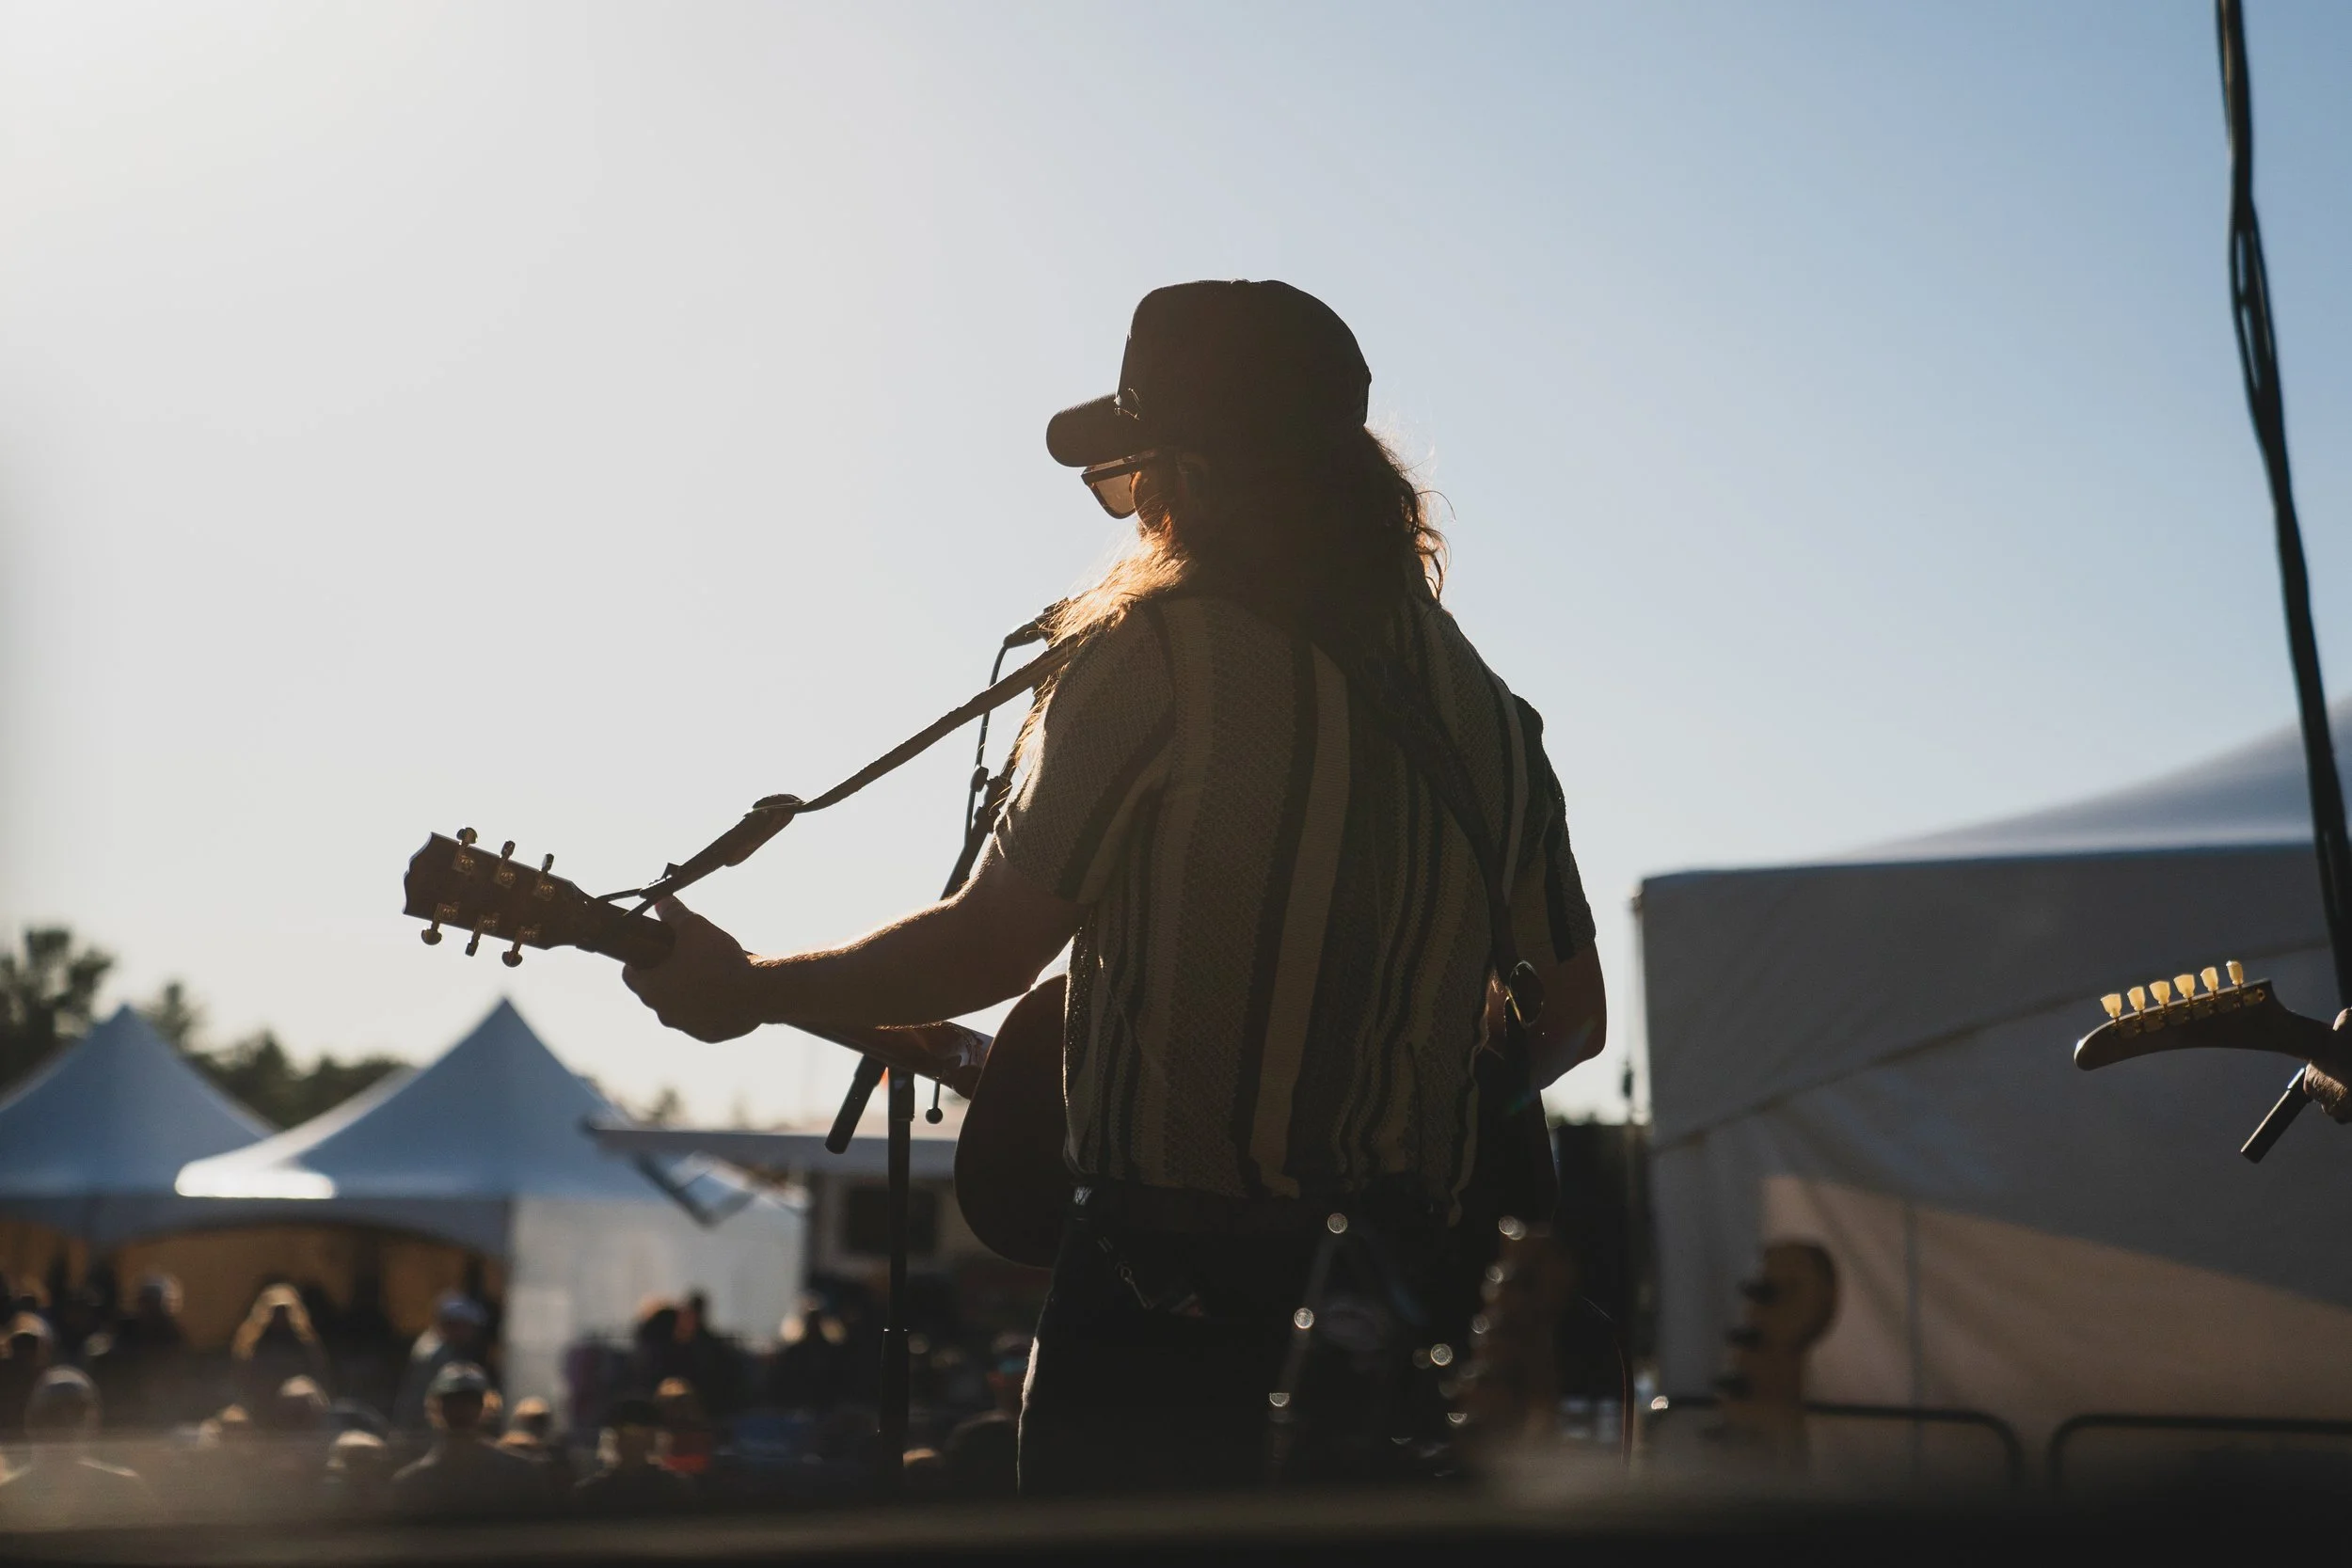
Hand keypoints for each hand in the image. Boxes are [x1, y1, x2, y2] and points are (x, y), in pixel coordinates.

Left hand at [621, 899, 762, 1042]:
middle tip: (684, 957)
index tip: (653, 949)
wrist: (757, 992)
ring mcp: (687, 1027)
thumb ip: (674, 914)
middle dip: (666, 975)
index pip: (630, 974)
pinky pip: (702, 1020)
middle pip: (655, 992)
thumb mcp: (695, 927)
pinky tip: (724, 993)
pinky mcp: (709, 1035)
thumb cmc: (719, 959)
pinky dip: (708, 1008)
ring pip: (679, 1008)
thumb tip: (661, 901)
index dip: (639, 959)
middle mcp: (664, 1013)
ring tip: (708, 974)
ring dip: (687, 994)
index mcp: (652, 988)